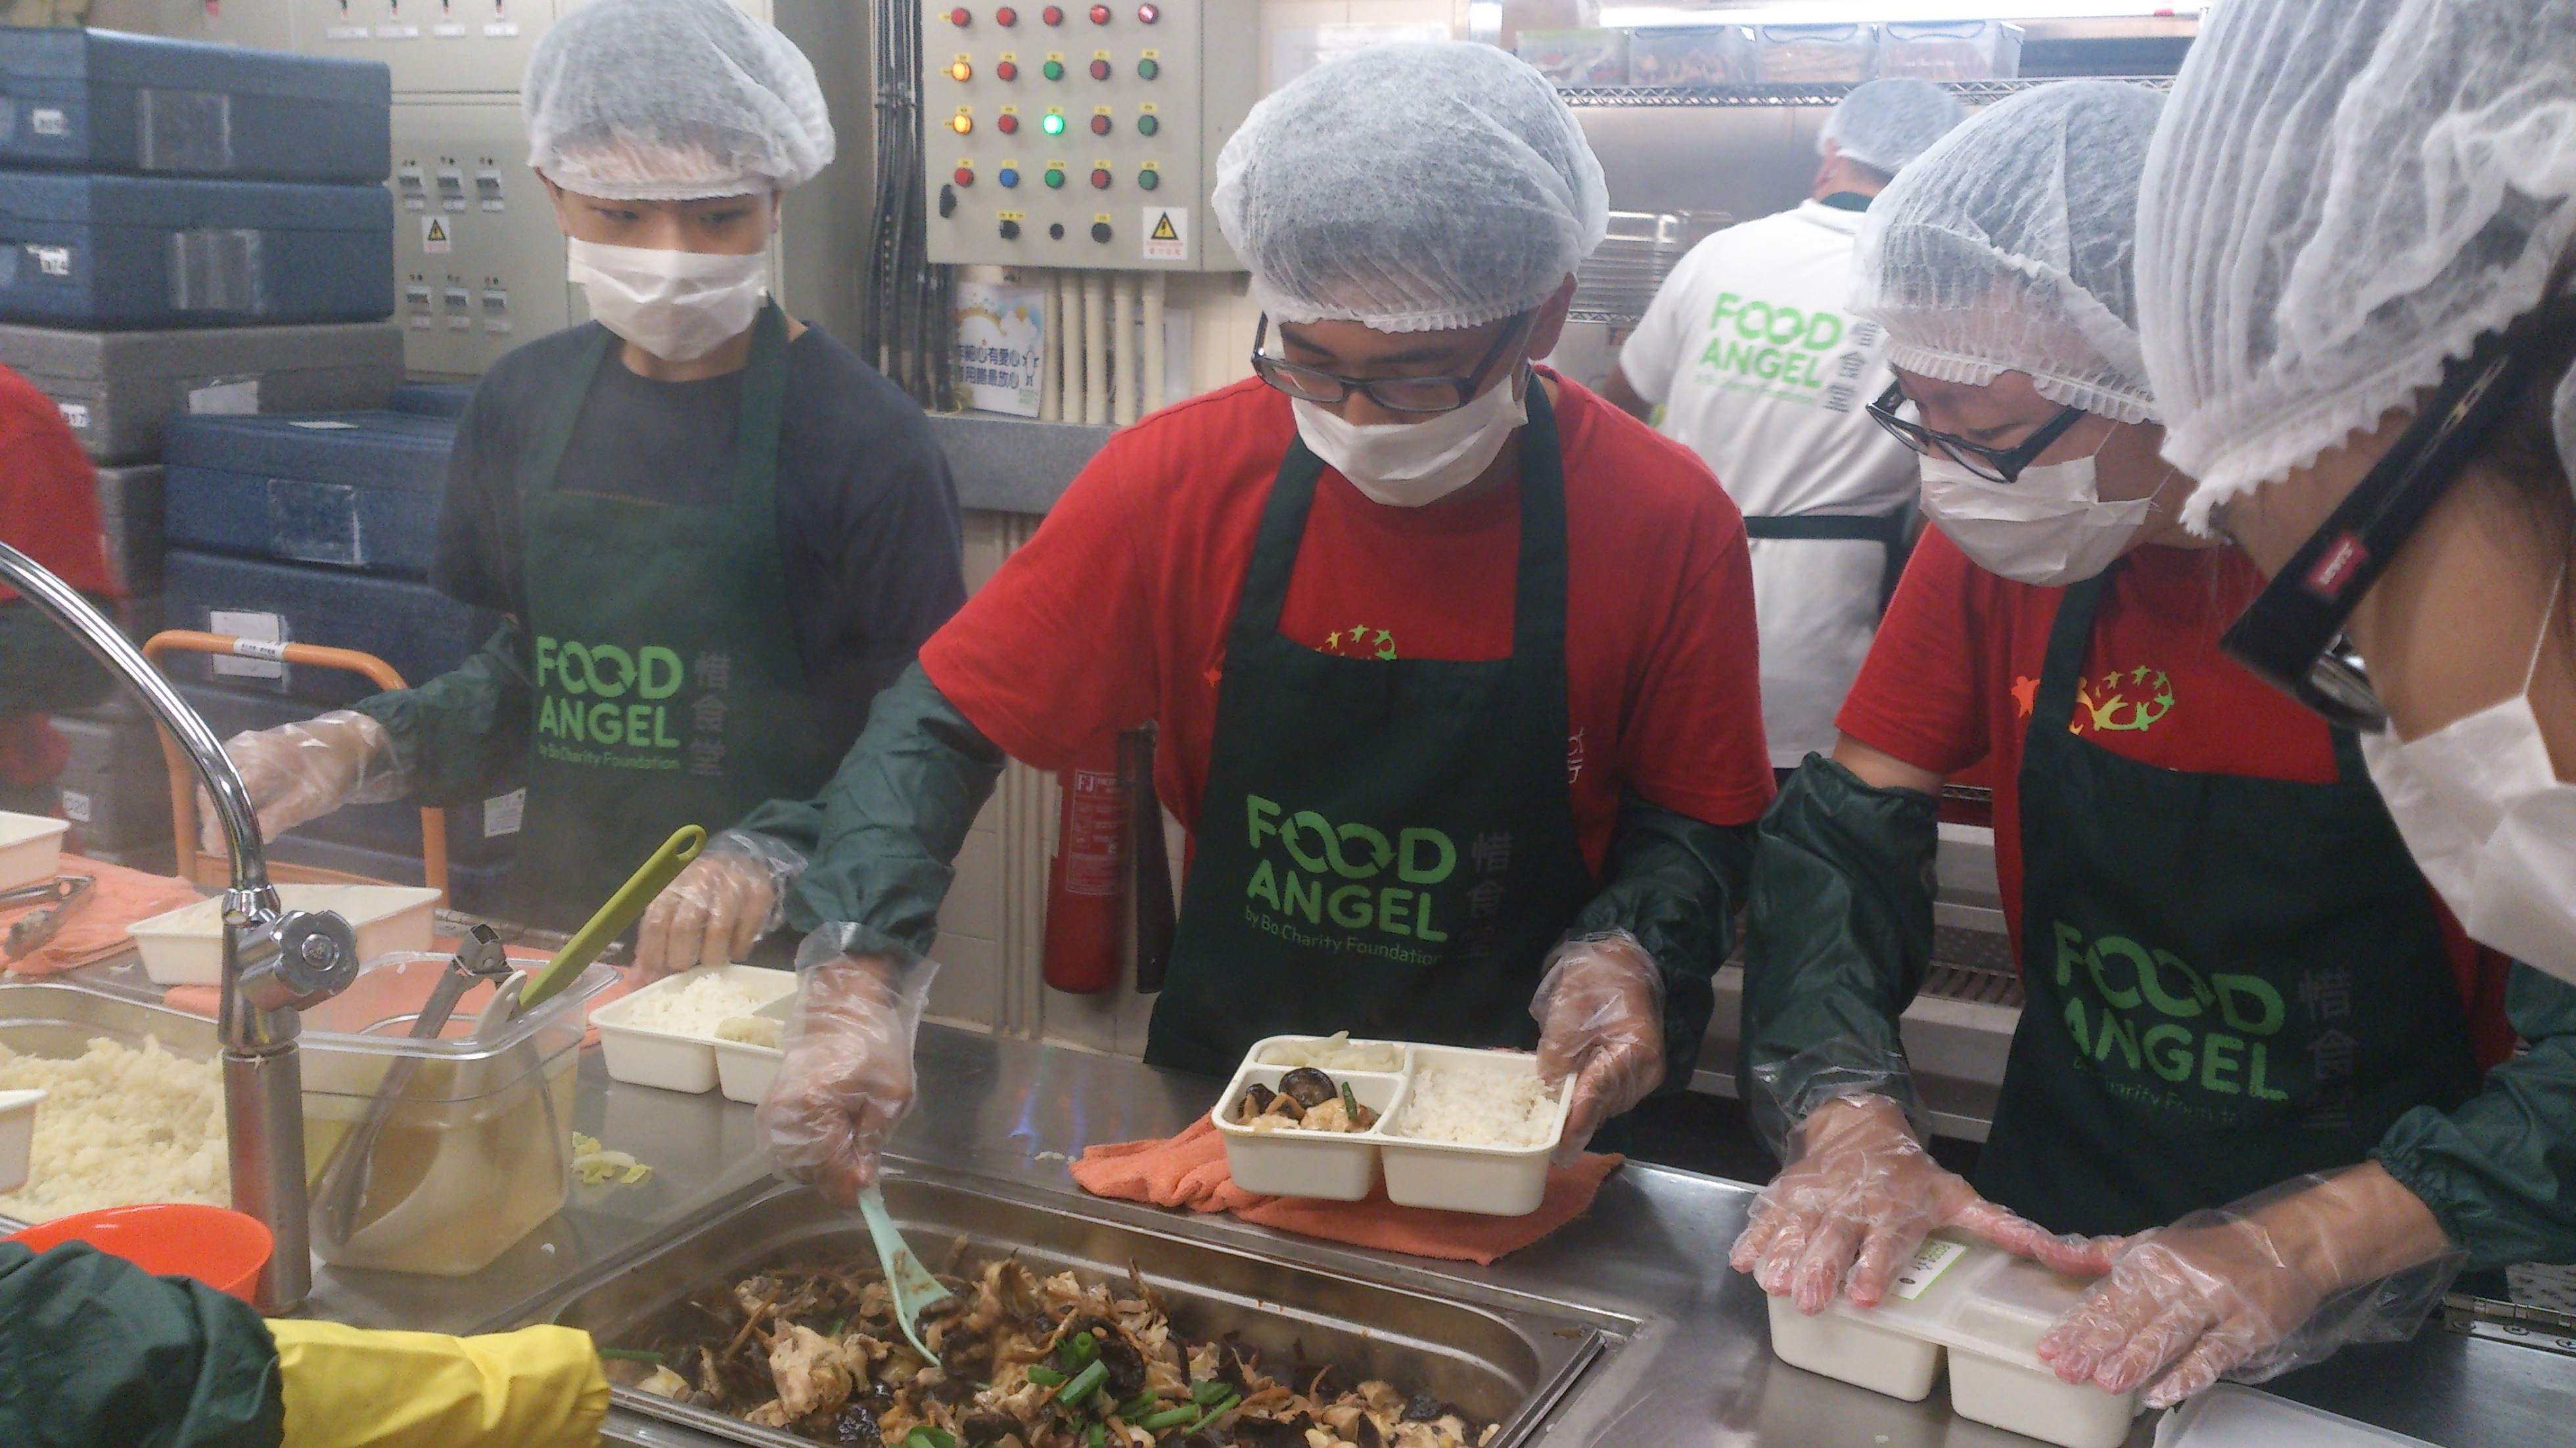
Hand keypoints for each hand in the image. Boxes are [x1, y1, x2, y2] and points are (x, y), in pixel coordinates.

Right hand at [197, 710, 397, 853]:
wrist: (348, 741)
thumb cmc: (334, 770)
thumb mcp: (314, 798)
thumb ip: (280, 816)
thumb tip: (249, 839)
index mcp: (262, 759)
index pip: (227, 792)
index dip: (218, 822)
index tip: (215, 848)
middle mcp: (245, 747)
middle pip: (215, 785)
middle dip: (213, 817)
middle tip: (219, 845)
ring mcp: (244, 743)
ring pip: (217, 779)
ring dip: (217, 806)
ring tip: (224, 833)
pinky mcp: (247, 746)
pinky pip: (226, 772)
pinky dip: (225, 793)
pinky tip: (234, 813)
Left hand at [635, 830, 806, 979]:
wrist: (745, 859)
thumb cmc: (701, 892)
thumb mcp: (673, 906)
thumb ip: (656, 940)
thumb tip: (641, 981)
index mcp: (673, 881)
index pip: (656, 919)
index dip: (653, 953)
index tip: (653, 976)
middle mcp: (701, 877)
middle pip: (685, 927)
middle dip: (681, 959)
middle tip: (683, 971)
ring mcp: (732, 883)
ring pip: (718, 931)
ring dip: (711, 957)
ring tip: (709, 964)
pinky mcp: (759, 892)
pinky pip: (746, 931)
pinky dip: (738, 950)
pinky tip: (732, 953)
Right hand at [757, 948, 936, 1205]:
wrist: (842, 1011)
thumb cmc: (873, 1047)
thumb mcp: (891, 1096)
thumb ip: (872, 1142)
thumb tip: (862, 1184)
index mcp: (812, 1106)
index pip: (827, 1169)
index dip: (851, 1186)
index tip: (870, 1190)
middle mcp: (782, 1115)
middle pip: (809, 1173)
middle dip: (839, 1175)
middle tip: (865, 1161)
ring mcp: (770, 1114)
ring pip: (798, 1167)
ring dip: (826, 1166)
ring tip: (852, 1143)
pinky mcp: (769, 1112)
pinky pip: (789, 1150)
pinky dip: (813, 1153)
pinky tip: (834, 1137)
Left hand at [1533, 932, 1664, 1159]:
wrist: (1624, 963)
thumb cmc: (1597, 979)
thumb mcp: (1568, 1012)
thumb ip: (1557, 1053)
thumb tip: (1548, 1088)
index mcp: (1635, 1050)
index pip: (1598, 1094)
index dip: (1575, 1123)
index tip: (1559, 1150)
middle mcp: (1646, 1070)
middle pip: (1603, 1106)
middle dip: (1573, 1120)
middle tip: (1545, 1140)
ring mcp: (1645, 1074)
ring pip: (1605, 1104)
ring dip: (1579, 1109)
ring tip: (1550, 1121)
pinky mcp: (1636, 1074)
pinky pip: (1607, 1094)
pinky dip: (1586, 1097)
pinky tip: (1566, 1099)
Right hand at [1730, 1094, 2121, 1313]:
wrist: (1857, 1122)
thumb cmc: (1911, 1173)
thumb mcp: (1960, 1195)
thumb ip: (2006, 1228)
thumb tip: (2071, 1256)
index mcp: (1897, 1209)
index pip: (1886, 1241)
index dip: (1876, 1266)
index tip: (1868, 1293)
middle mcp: (1856, 1205)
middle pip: (1837, 1243)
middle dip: (1823, 1270)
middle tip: (1812, 1297)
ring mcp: (1819, 1199)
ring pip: (1800, 1232)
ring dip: (1787, 1258)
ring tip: (1775, 1283)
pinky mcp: (1790, 1195)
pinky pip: (1770, 1217)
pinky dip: (1756, 1236)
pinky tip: (1745, 1258)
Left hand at [2037, 1165, 2457, 1407]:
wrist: (2286, 1244)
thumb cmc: (2210, 1250)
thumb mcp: (2152, 1244)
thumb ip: (2101, 1256)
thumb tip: (2049, 1253)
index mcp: (2150, 1260)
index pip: (2106, 1298)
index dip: (2077, 1326)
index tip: (2049, 1349)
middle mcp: (2179, 1279)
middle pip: (2132, 1316)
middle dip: (2096, 1345)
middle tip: (2067, 1370)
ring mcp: (2215, 1303)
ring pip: (2171, 1333)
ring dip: (2138, 1358)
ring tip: (2108, 1381)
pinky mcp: (2248, 1327)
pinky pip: (2214, 1353)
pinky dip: (2189, 1373)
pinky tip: (2163, 1393)